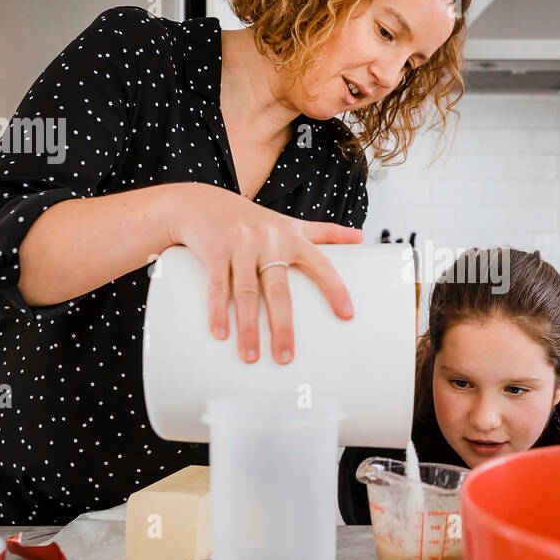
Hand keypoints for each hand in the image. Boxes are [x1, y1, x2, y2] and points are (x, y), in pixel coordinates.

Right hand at [164, 182, 362, 362]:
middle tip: (285, 358)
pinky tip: (220, 335)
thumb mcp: (289, 223)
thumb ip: (324, 232)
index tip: (346, 316)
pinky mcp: (213, 249)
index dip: (334, 289)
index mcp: (291, 238)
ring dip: (248, 328)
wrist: (198, 201)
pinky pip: (216, 286)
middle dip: (283, 326)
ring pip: (246, 293)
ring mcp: (239, 245)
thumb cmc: (251, 219)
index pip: (320, 264)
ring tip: (251, 357)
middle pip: (279, 290)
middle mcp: (268, 240)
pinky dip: (217, 311)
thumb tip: (361, 237)